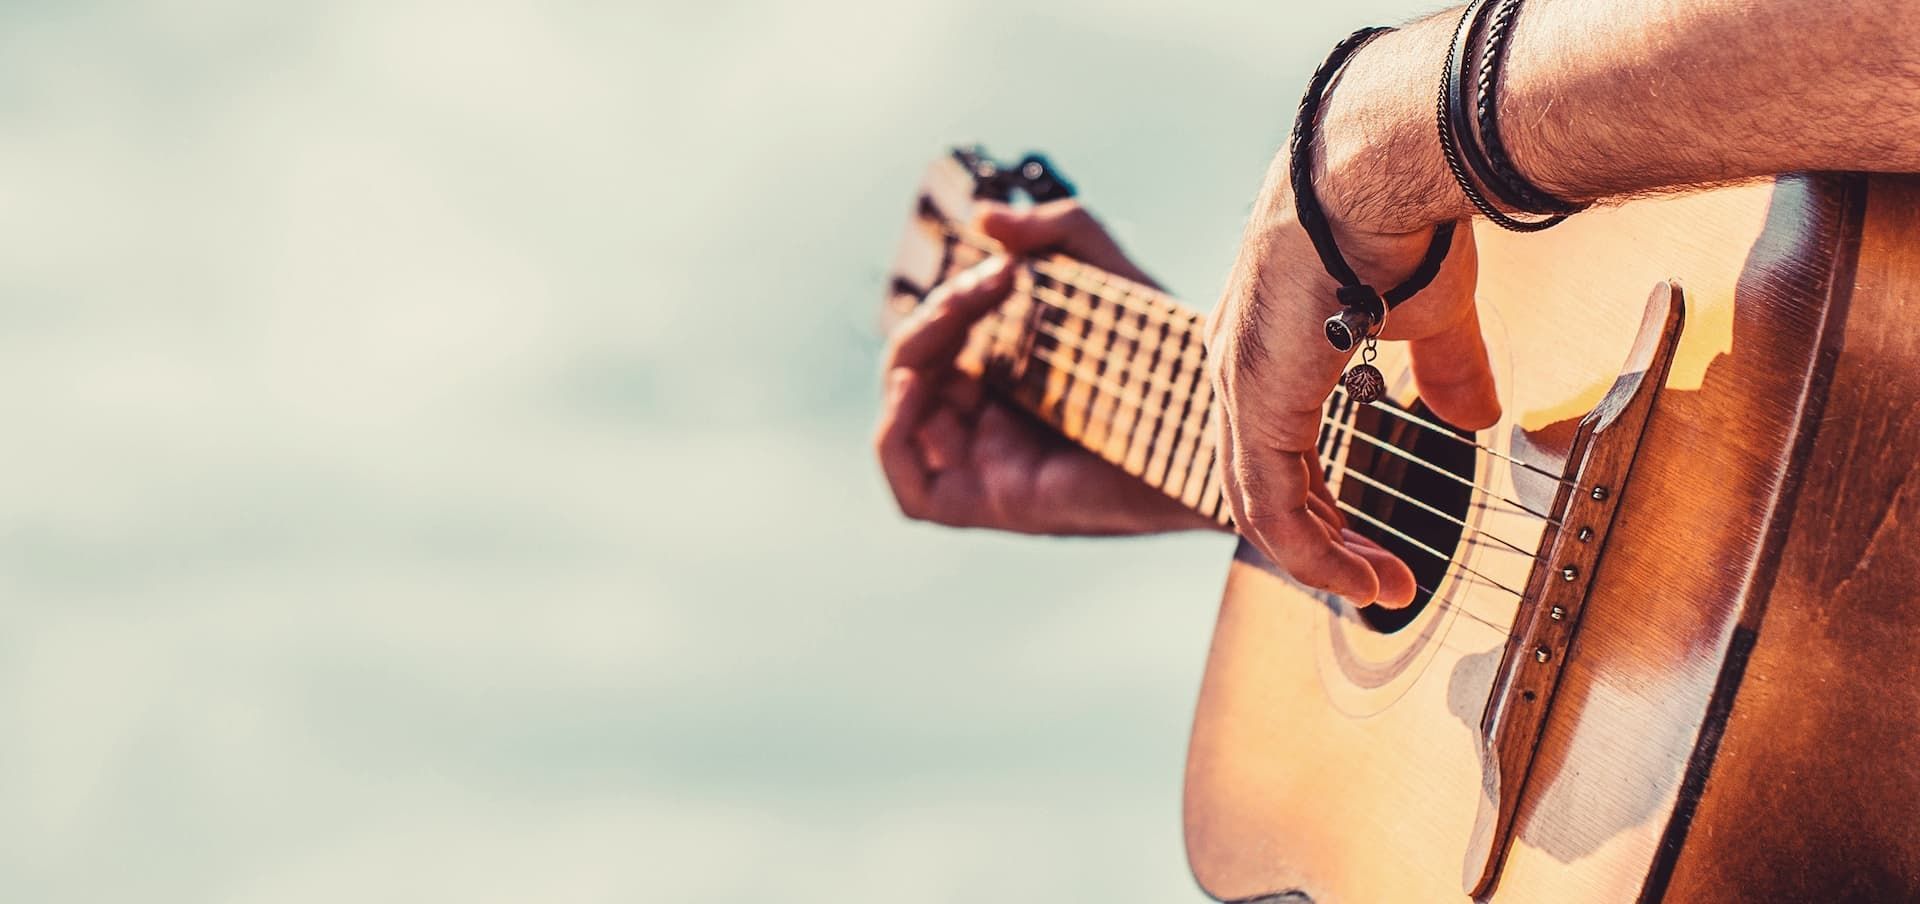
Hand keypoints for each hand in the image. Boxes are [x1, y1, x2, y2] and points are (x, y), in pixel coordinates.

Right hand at [875, 200, 1223, 535]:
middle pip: (917, 376)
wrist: (1215, 428)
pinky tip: (921, 382)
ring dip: (913, 355)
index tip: (1002, 268)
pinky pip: (913, 487)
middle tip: (990, 282)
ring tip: (960, 313)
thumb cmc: (1171, 359)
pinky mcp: (994, 507)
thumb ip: (1056, 232)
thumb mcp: (1109, 275)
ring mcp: (990, 471)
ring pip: (903, 418)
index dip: (949, 305)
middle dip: (936, 317)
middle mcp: (994, 431)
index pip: (941, 349)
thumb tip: (983, 216)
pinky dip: (895, 431)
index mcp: (1013, 387)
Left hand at [1204, 143, 1500, 605]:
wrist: (1385, 168)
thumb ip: (1443, 369)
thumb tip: (1473, 418)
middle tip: (1376, 579)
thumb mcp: (1429, 311)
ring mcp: (1238, 384)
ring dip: (1324, 558)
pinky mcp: (1255, 402)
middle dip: (1320, 539)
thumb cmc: (1403, 217)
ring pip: (1259, 505)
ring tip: (1382, 589)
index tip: (1367, 542)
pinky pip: (1272, 506)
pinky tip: (1365, 577)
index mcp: (1267, 342)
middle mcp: (1236, 365)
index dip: (1317, 501)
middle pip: (1258, 482)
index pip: (1272, 443)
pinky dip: (1315, 553)